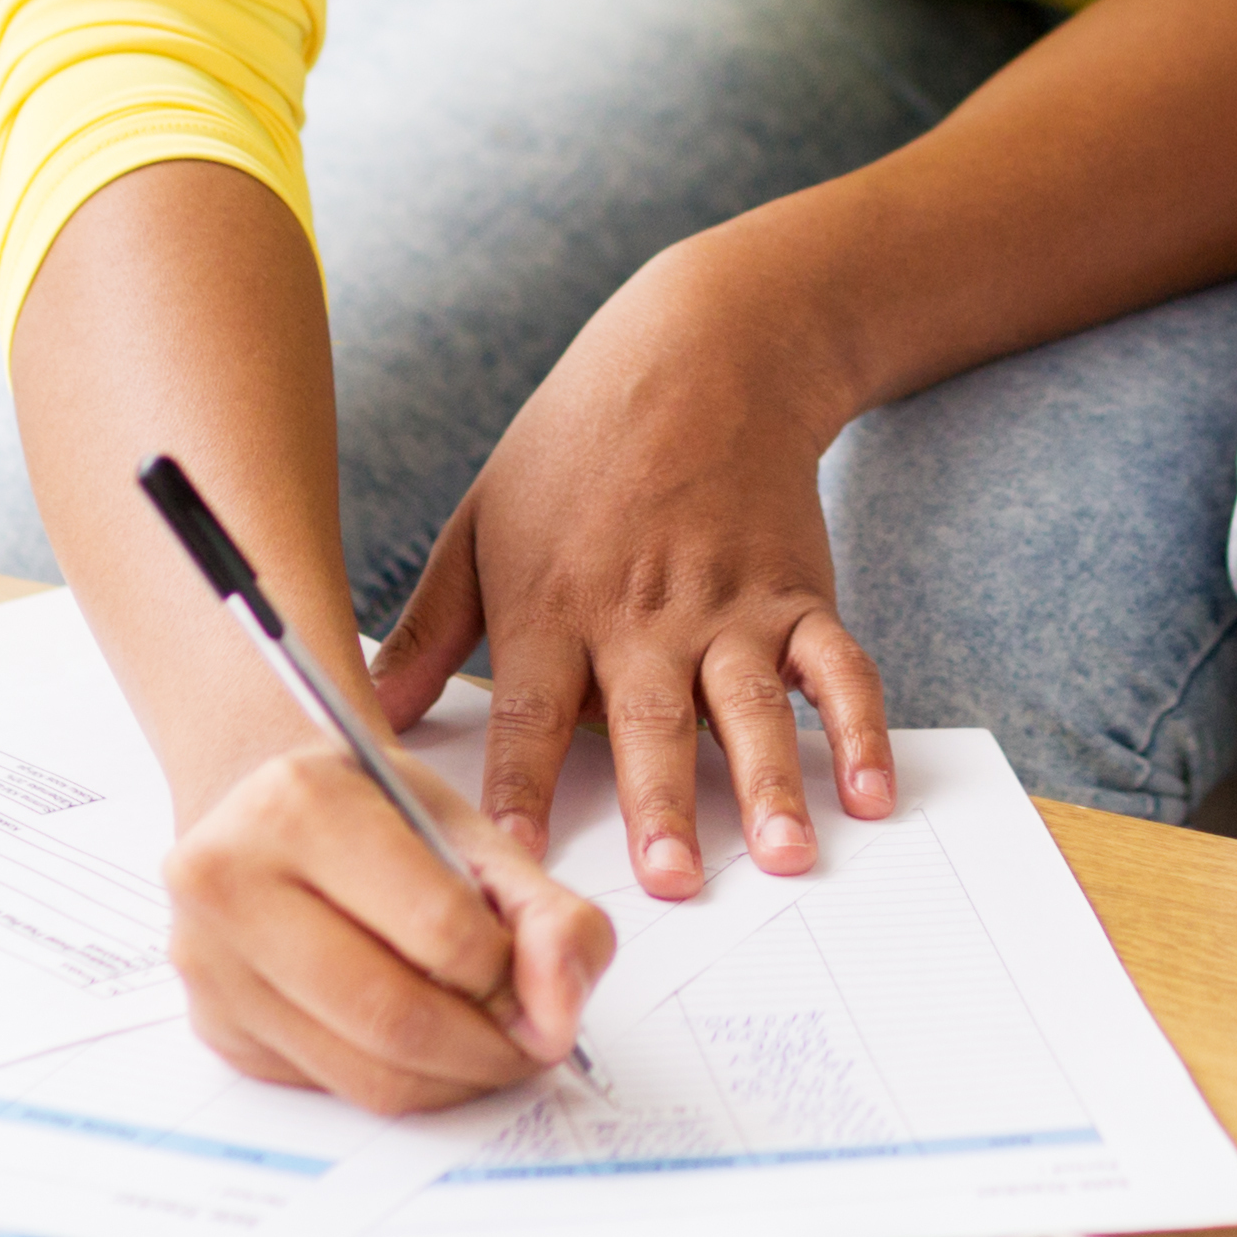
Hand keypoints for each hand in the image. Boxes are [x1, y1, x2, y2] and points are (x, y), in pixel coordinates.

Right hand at [163, 730, 611, 1116]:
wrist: (270, 810)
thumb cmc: (374, 814)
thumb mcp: (470, 832)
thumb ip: (544, 913)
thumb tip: (562, 1013)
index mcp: (299, 803)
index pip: (438, 928)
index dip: (513, 973)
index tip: (544, 982)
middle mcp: (229, 881)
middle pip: (395, 1017)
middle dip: (490, 1048)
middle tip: (534, 1042)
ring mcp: (210, 963)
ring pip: (364, 1073)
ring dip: (453, 1080)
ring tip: (491, 1047)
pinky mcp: (216, 1026)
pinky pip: (331, 1088)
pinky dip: (399, 1082)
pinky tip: (423, 1045)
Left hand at [366, 237, 896, 901]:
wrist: (701, 350)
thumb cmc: (573, 445)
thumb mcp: (477, 523)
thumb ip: (426, 633)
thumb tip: (363, 719)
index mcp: (553, 605)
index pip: (529, 714)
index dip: (520, 791)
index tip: (516, 870)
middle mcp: (643, 614)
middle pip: (650, 720)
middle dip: (661, 806)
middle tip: (673, 886)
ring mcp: (729, 605)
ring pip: (750, 704)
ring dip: (769, 781)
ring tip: (785, 855)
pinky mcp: (798, 593)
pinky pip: (838, 667)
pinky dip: (860, 728)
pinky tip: (873, 793)